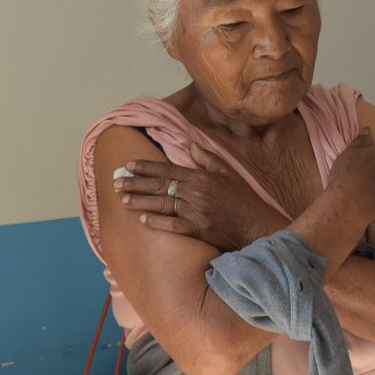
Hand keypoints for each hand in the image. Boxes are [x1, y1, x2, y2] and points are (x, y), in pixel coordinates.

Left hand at [113, 144, 286, 251]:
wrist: (258, 225)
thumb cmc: (244, 200)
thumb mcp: (229, 173)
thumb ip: (208, 159)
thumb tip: (190, 145)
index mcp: (202, 177)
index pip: (168, 169)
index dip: (146, 167)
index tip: (129, 165)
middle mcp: (196, 192)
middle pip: (160, 186)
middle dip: (135, 184)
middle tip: (116, 183)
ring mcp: (196, 211)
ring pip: (161, 204)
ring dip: (140, 202)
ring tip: (123, 200)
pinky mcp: (198, 230)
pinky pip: (172, 225)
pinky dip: (157, 223)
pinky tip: (143, 221)